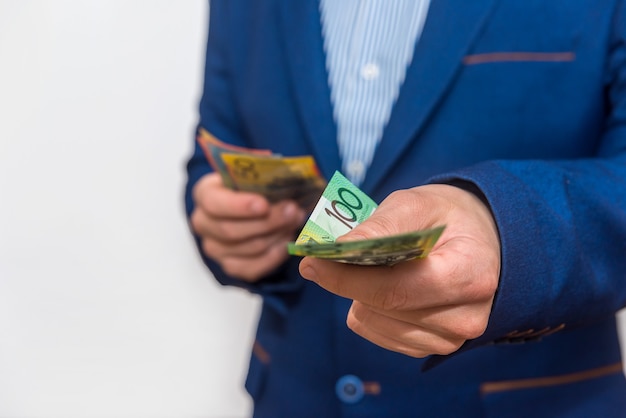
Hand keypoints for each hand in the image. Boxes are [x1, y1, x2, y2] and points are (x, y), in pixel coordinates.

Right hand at [190, 173, 306, 281]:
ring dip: (276, 236)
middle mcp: (203, 222)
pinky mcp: (229, 266)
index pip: (213, 203)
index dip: (238, 206)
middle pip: (231, 230)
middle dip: (267, 222)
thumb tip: (277, 166)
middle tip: (293, 211)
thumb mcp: (256, 171)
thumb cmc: (255, 186)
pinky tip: (286, 242)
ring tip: (295, 222)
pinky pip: (252, 268)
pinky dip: (274, 257)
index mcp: (205, 194)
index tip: (263, 205)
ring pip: (247, 248)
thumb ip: (263, 168)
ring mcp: (214, 247)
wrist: (255, 209)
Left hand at [299, 184, 500, 356]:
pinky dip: (371, 310)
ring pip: (375, 323)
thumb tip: (338, 248)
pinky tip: (384, 287)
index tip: (312, 262)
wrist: (482, 240)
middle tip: (329, 258)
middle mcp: (466, 316)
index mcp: (470, 274)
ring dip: (361, 296)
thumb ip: (381, 226)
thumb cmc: (448, 218)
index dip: (347, 278)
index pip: (395, 289)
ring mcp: (452, 337)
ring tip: (377, 268)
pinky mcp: (435, 347)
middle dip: (348, 281)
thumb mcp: (417, 203)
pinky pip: (380, 334)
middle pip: (383, 307)